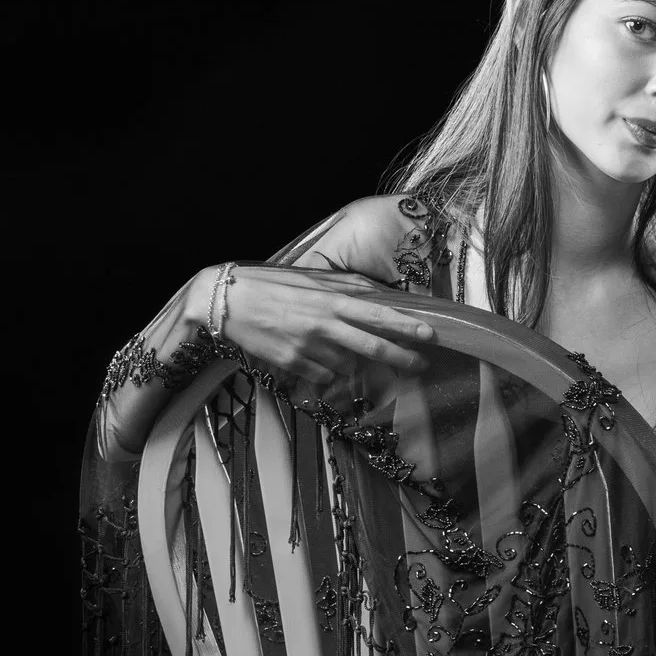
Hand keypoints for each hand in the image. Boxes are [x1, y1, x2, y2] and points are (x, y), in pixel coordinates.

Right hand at [210, 265, 435, 387]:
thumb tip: (380, 294)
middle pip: (373, 346)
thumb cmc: (272, 285)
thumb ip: (347, 287)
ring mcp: (308, 347)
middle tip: (421, 365)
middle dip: (402, 358)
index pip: (378, 315)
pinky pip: (324, 375)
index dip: (406, 327)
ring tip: (335, 347)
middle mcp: (324, 325)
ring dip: (352, 361)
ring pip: (347, 365)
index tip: (429, 334)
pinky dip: (327, 370)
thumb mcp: (313, 280)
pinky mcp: (292, 364)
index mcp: (331, 300)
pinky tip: (314, 355)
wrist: (226, 301)